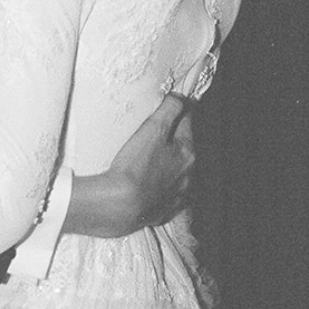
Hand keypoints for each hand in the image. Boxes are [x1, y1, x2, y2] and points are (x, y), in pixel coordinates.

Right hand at [63, 93, 195, 237]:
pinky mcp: (165, 210)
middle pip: (183, 147)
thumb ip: (169, 109)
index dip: (179, 110)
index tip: (172, 103)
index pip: (188, 121)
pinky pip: (167, 193)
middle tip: (154, 131)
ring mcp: (178, 194)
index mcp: (188, 153)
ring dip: (167, 163)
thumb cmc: (135, 167)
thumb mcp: (152, 129)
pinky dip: (160, 186)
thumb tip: (180, 98)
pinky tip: (146, 182)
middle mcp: (188, 175)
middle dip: (173, 138)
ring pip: (177, 171)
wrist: (120, 206)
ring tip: (147, 158)